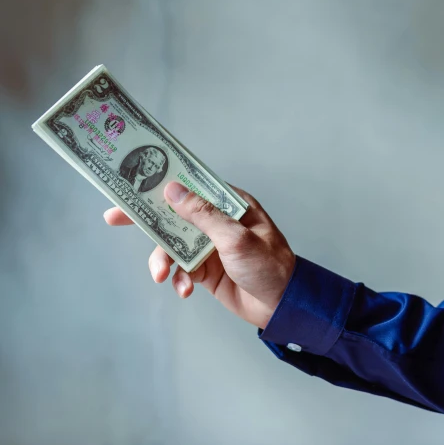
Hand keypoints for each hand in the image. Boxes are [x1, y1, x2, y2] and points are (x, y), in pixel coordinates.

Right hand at [103, 182, 295, 328]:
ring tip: (162, 275)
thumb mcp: (237, 238)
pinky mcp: (207, 269)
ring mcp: (211, 246)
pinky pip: (182, 269)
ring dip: (163, 260)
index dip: (163, 184)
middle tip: (114, 218)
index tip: (133, 183)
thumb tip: (173, 191)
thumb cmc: (270, 267)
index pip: (192, 187)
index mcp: (231, 205)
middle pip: (175, 214)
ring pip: (173, 245)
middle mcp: (219, 222)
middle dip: (148, 220)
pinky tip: (185, 290)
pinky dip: (179, 279)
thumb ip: (203, 216)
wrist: (282, 307)